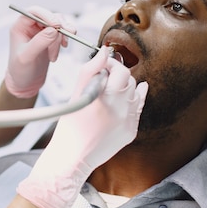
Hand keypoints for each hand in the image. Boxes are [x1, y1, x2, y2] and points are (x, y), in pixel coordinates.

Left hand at [4, 6, 74, 97]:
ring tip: (54, 55)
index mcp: (20, 26)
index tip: (57, 26)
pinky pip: (62, 32)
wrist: (25, 83)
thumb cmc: (20, 71)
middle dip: (58, 29)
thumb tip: (53, 30)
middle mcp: (30, 26)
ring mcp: (41, 31)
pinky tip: (61, 50)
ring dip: (61, 38)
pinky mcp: (50, 37)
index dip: (47, 15)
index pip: (34, 11)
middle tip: (63, 42)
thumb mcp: (26, 57)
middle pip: (50, 16)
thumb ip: (39, 42)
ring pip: (58, 24)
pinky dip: (65, 40)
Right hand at [17, 47, 148, 207]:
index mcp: (105, 99)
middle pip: (130, 82)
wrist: (72, 156)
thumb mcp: (76, 93)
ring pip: (136, 95)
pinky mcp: (131, 132)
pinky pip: (137, 110)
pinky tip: (127, 98)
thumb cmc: (70, 125)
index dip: (112, 65)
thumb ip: (91, 70)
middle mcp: (120, 110)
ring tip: (111, 91)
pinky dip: (132, 102)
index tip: (104, 67)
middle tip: (105, 78)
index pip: (121, 71)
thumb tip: (104, 52)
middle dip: (119, 76)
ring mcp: (128, 122)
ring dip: (125, 88)